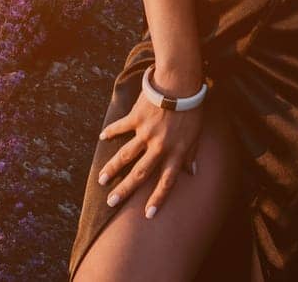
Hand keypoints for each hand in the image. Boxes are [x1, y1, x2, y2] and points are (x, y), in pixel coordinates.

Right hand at [96, 80, 204, 218]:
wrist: (181, 84)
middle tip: (111, 202)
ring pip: (125, 155)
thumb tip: (192, 172)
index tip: (148, 214)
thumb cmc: (191, 110)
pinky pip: (120, 128)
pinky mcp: (136, 118)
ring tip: (101, 180)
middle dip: (125, 190)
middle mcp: (159, 147)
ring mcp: (146, 133)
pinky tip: (102, 138)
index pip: (166, 182)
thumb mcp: (195, 135)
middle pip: (140, 174)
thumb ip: (190, 154)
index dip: (157, 199)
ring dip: (112, 169)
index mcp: (175, 152)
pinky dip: (111, 132)